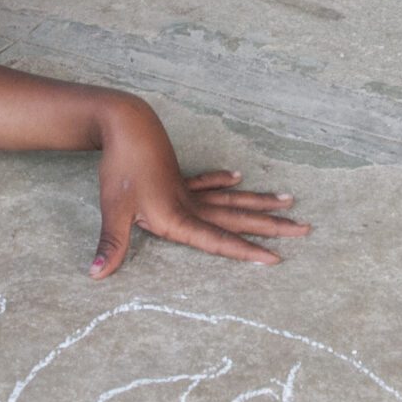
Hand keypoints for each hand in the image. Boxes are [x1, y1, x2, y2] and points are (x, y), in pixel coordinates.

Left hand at [89, 97, 310, 277]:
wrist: (125, 125)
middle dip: (271, 227)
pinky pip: (207, 183)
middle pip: (237, 219)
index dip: (246, 251)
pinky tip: (238, 177)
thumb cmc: (119, 169)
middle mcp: (190, 205)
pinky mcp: (177, 176)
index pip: (218, 240)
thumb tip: (96, 275)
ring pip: (231, 200)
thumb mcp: (113, 210)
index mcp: (178, 218)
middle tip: (305, 228)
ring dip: (259, 203)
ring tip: (288, 201)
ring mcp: (186, 189)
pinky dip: (222, 182)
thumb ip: (112, 245)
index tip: (275, 258)